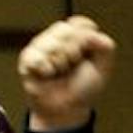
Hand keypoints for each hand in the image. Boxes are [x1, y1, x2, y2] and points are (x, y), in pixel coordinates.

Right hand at [17, 16, 115, 132]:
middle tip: (72, 66)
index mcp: (76, 36)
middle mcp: (56, 37)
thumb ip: (105, 46)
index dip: (85, 40)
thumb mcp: (103, 67)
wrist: (67, 109)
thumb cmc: (83, 88)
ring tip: (59, 72)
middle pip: (64, 30)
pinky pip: (36, 56)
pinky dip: (46, 68)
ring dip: (60, 62)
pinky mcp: (27, 57)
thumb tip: (91, 32)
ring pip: (51, 43)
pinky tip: (47, 74)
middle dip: (73, 52)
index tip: (87, 56)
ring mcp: (40, 45)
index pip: (81, 23)